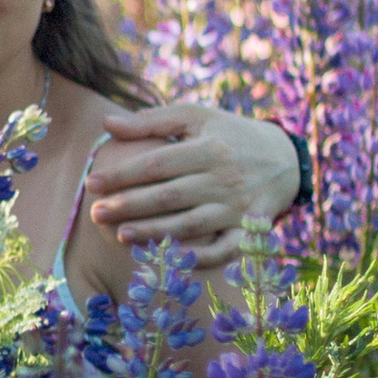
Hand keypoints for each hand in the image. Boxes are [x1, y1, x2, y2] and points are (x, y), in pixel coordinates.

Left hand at [86, 101, 295, 267]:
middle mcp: (224, 179)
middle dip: (130, 206)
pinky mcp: (250, 230)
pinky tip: (170, 261)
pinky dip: (199, 258)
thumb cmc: (228, 134)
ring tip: (121, 235)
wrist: (285, 157)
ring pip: (191, 225)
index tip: (92, 183)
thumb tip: (108, 123)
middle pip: (170, 196)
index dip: (123, 175)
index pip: (157, 164)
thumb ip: (152, 121)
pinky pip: (224, 250)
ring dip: (155, 233)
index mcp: (209, 148)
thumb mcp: (197, 117)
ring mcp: (238, 208)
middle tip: (96, 213)